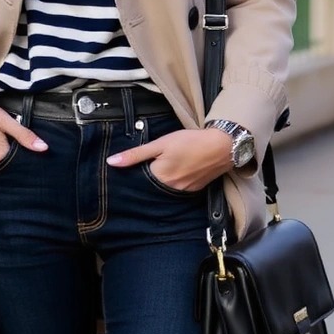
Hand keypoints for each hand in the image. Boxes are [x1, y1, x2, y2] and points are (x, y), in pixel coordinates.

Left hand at [106, 127, 231, 191]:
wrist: (223, 146)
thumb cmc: (190, 141)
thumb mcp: (160, 143)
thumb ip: (136, 154)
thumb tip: (111, 163)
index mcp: (159, 177)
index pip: (138, 180)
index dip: (136, 172)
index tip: (137, 165)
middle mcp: (170, 189)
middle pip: (152, 186)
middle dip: (148, 178)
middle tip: (153, 164)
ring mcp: (184, 191)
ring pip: (165, 189)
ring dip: (162, 181)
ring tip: (167, 167)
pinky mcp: (195, 190)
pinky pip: (179, 189)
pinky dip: (176, 182)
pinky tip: (179, 171)